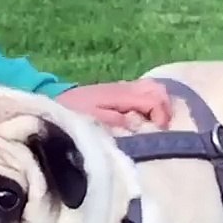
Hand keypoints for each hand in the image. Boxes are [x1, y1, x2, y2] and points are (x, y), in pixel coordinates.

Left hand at [56, 80, 171, 129]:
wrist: (56, 104)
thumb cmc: (73, 114)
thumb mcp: (92, 121)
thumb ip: (116, 121)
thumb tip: (140, 124)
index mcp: (121, 94)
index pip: (154, 100)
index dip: (162, 117)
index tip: (158, 134)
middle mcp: (126, 87)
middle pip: (158, 90)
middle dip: (166, 110)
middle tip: (162, 131)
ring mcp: (124, 88)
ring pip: (154, 89)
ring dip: (160, 106)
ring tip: (156, 126)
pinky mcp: (120, 93)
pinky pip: (144, 93)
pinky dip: (152, 105)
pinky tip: (146, 120)